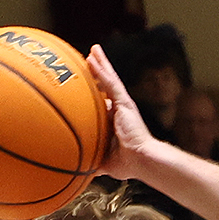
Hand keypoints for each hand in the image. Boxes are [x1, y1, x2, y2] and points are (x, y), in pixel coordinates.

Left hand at [85, 46, 155, 181]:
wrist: (142, 160)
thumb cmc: (128, 163)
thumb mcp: (103, 160)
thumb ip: (91, 159)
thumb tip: (76, 169)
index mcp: (115, 121)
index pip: (103, 102)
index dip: (95, 92)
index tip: (85, 86)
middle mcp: (120, 109)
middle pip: (106, 86)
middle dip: (98, 72)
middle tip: (89, 59)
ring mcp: (123, 105)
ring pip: (109, 79)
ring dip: (100, 64)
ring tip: (93, 51)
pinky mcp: (125, 103)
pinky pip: (110, 82)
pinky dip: (101, 69)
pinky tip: (93, 58)